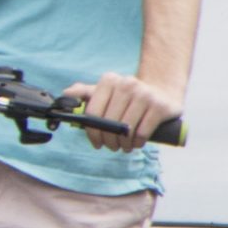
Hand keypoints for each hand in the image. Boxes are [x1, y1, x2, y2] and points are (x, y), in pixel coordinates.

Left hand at [67, 70, 183, 150]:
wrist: (162, 92)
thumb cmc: (128, 98)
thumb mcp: (106, 93)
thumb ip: (84, 93)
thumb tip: (65, 95)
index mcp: (109, 80)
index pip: (92, 113)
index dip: (92, 132)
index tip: (96, 142)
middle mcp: (127, 84)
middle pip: (108, 123)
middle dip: (108, 141)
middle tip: (112, 146)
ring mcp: (145, 94)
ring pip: (125, 130)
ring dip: (123, 144)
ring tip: (124, 146)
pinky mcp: (160, 107)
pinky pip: (142, 133)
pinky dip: (137, 143)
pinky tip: (136, 143)